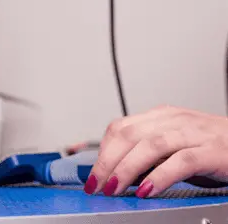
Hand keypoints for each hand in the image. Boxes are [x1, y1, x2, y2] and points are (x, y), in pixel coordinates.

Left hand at [84, 105, 227, 197]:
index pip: (120, 128)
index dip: (102, 152)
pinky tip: (147, 190)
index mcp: (161, 117)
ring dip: (126, 169)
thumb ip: (149, 155)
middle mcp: (174, 120)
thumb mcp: (176, 145)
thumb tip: (118, 174)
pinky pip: (181, 162)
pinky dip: (160, 176)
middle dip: (107, 162)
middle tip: (97, 185)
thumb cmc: (215, 147)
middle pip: (128, 135)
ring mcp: (194, 133)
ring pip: (150, 146)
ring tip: (114, 189)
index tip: (91, 175)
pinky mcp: (213, 151)